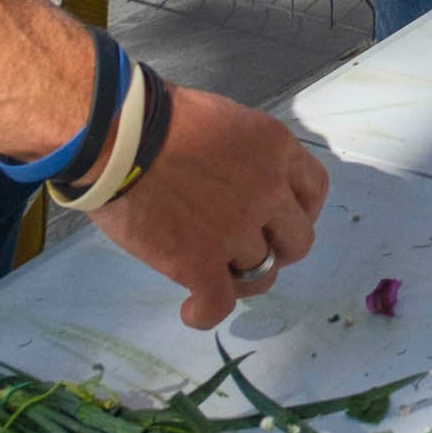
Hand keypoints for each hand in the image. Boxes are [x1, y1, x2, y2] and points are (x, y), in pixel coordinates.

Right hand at [92, 83, 330, 327]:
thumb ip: (245, 156)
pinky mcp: (200, 264)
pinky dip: (206, 313)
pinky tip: (192, 309)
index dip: (300, 212)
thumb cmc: (157, 119)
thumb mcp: (224, 121)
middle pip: (298, 240)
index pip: (314, 191)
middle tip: (248, 249)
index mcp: (276, 149)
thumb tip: (237, 182)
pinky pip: (219, 304)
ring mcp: (236, 232)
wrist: (117, 137)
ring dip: (241, 279)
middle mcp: (268, 192)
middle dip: (278, 249)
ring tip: (213, 276)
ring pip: (262, 275)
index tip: (278, 220)